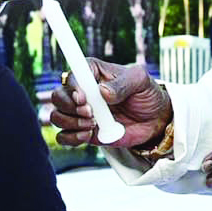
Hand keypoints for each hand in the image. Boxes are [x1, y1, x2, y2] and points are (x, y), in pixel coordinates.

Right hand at [48, 58, 171, 152]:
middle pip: (58, 96)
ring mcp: (80, 113)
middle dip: (69, 107)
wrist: (154, 120)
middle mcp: (82, 92)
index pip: (72, 74)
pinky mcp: (82, 131)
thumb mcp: (140, 81)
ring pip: (57, 116)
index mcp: (93, 72)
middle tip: (90, 113)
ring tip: (92, 125)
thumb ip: (123, 84)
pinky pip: (63, 136)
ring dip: (70, 123)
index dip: (73, 86)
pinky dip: (71, 138)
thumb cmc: (146, 94)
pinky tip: (87, 135)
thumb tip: (103, 92)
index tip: (83, 98)